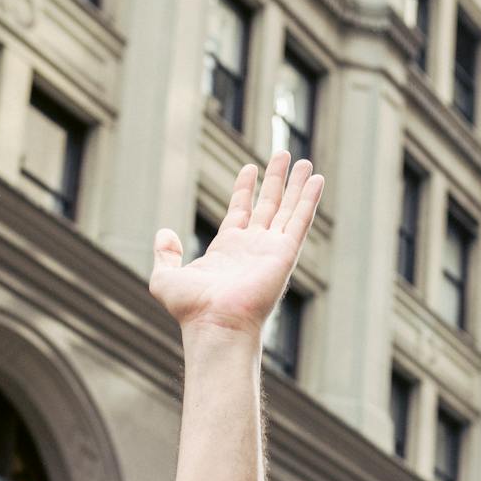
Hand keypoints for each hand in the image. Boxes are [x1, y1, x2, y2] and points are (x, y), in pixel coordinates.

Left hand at [149, 152, 324, 335]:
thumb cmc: (191, 310)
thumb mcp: (165, 278)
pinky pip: (300, 221)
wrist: (214, 325)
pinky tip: (316, 179)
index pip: (240, 211)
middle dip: (276, 181)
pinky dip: (308, 200)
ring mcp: (270, 250)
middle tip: (284, 155)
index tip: (250, 168)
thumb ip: (165, 254)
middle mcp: (252, 248)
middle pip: (268, 206)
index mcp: (227, 250)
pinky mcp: (285, 254)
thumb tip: (164, 233)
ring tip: (303, 161)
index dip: (244, 189)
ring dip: (296, 186)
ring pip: (287, 209)